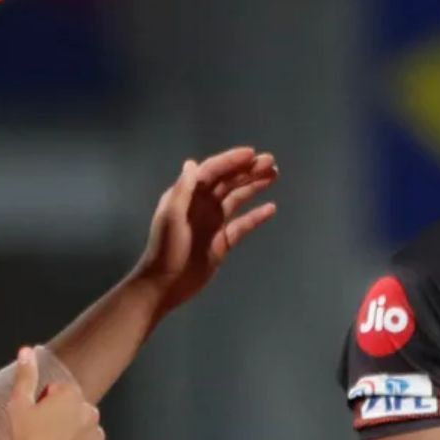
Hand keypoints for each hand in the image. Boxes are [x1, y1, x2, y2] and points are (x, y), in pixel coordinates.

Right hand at [7, 347, 106, 439]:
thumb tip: (27, 350)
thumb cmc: (25, 439)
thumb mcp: (18, 404)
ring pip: (84, 431)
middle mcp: (91, 412)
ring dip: (73, 436)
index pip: (59, 392)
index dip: (44, 404)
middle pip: (75, 410)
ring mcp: (98, 435)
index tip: (35, 418)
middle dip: (62, 418)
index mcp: (72, 395)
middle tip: (42, 435)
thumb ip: (26, 375)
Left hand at [133, 148, 279, 317]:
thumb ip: (183, 190)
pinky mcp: (222, 242)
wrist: (164, 285)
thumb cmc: (165, 250)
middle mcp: (201, 205)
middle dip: (248, 170)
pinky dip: (256, 216)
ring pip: (237, 199)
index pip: (212, 172)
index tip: (252, 154)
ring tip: (274, 175)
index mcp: (187, 196)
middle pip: (228, 182)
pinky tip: (271, 208)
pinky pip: (243, 224)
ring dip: (254, 186)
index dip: (231, 161)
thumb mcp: (170, 217)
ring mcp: (213, 223)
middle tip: (271, 162)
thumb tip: (192, 163)